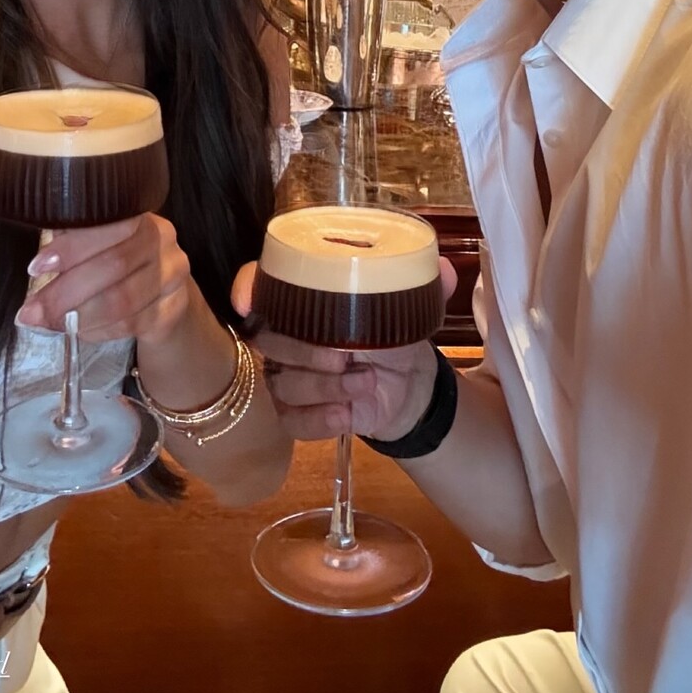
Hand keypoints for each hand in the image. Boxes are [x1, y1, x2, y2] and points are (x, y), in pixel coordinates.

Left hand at [16, 215, 191, 345]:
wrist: (166, 298)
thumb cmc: (122, 265)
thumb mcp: (99, 245)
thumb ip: (74, 243)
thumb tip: (38, 262)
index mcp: (139, 216)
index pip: (107, 225)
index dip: (71, 247)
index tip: (36, 267)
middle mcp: (162, 240)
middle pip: (114, 264)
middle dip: (65, 291)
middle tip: (32, 312)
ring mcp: (173, 276)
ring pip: (123, 299)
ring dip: (80, 316)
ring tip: (50, 325)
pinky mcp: (175, 309)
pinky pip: (132, 324)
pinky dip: (100, 331)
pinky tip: (80, 333)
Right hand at [232, 257, 454, 441]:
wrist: (408, 384)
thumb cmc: (393, 332)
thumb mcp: (409, 305)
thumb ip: (424, 284)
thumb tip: (445, 270)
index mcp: (304, 298)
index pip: (258, 283)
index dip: (246, 287)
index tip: (248, 301)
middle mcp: (286, 334)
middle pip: (269, 341)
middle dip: (305, 352)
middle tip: (344, 359)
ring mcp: (287, 376)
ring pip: (283, 385)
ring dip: (326, 388)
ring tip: (365, 385)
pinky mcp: (296, 413)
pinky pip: (291, 422)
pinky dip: (319, 421)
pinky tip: (346, 416)